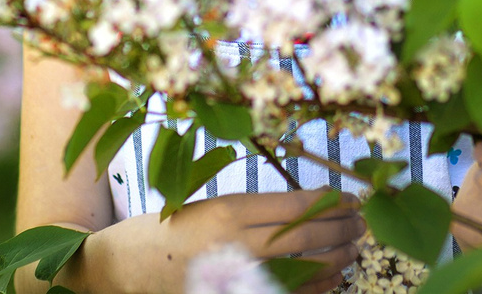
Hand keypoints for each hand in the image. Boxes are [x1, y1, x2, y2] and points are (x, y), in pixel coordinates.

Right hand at [108, 190, 362, 293]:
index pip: (295, 205)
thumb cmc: (166, 230)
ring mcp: (234, 279)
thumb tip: (312, 206)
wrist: (119, 268)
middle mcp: (233, 246)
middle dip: (342, 228)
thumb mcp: (208, 206)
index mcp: (227, 212)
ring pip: (303, 269)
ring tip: (354, 247)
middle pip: (305, 236)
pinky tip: (332, 277)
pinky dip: (316, 288)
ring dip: (336, 258)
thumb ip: (255, 209)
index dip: (331, 202)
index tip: (349, 198)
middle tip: (362, 221)